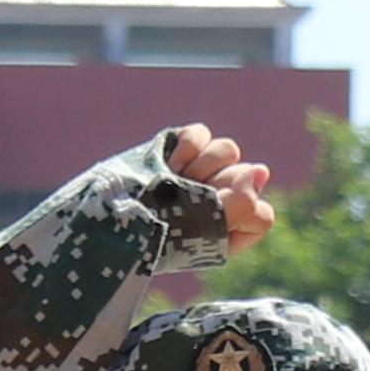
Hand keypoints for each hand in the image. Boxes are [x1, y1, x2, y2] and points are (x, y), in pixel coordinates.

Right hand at [163, 123, 281, 247]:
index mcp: (228, 233)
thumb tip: (262, 171)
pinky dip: (188, 146)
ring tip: (176, 181)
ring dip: (202, 166)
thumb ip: (244, 207)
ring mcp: (202, 173)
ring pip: (229, 150)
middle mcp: (220, 201)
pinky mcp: (183, 149)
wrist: (107, 220)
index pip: (261, 214)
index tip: (214, 216)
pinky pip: (202, 133)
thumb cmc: (155, 237)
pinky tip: (171, 163)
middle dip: (217, 187)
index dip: (240, 212)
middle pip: (246, 177)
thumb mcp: (201, 235)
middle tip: (189, 199)